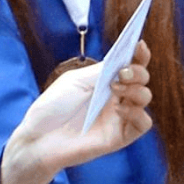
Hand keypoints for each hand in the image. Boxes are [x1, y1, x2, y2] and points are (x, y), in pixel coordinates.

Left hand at [0, 41, 154, 183]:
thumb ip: (101, 72)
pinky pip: (143, 124)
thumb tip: (124, 61)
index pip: (130, 64)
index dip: (139, 54)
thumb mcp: (75, 82)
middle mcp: (115, 97)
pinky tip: (119, 110)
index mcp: (105, 80)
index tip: (139, 45)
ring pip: (144, 98)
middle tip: (122, 73)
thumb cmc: (53, 107)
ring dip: (136, 90)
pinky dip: (137, 114)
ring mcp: (119, 116)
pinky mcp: (119, 136)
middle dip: (138, 72)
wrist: (39, 138)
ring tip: (115, 90)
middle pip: (141, 79)